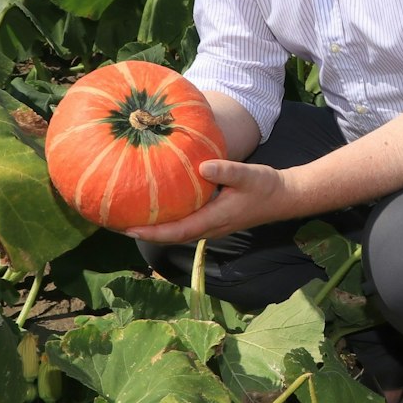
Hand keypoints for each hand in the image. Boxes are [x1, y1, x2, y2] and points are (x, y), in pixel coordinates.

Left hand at [124, 158, 294, 243]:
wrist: (284, 197)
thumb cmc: (267, 186)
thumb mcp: (249, 174)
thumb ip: (226, 170)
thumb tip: (202, 166)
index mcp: (215, 219)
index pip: (177, 231)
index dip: (152, 232)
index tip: (129, 228)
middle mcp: (210, 227)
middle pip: (171, 236)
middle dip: (145, 232)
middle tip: (118, 223)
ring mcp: (212, 225)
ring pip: (178, 232)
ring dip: (155, 228)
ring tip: (131, 217)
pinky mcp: (214, 219)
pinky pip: (185, 224)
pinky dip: (168, 220)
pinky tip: (159, 208)